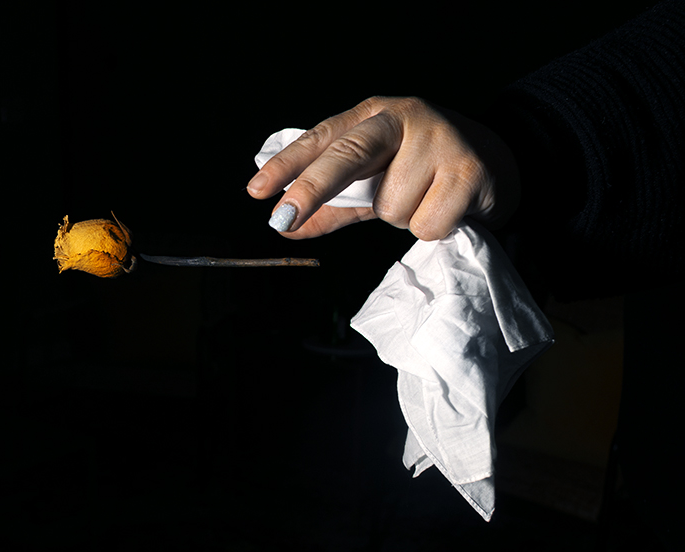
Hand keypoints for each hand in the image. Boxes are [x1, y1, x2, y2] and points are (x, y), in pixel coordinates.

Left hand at [246, 96, 520, 240]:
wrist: (500, 164)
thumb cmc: (424, 174)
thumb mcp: (374, 184)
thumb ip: (333, 205)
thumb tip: (286, 227)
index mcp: (373, 115)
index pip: (321, 138)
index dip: (287, 166)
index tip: (257, 192)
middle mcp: (403, 118)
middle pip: (349, 154)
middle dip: (313, 188)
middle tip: (283, 217)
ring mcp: (438, 140)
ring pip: (390, 207)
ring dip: (402, 218)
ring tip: (425, 201)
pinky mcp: (468, 170)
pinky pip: (425, 224)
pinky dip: (432, 229)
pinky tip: (448, 208)